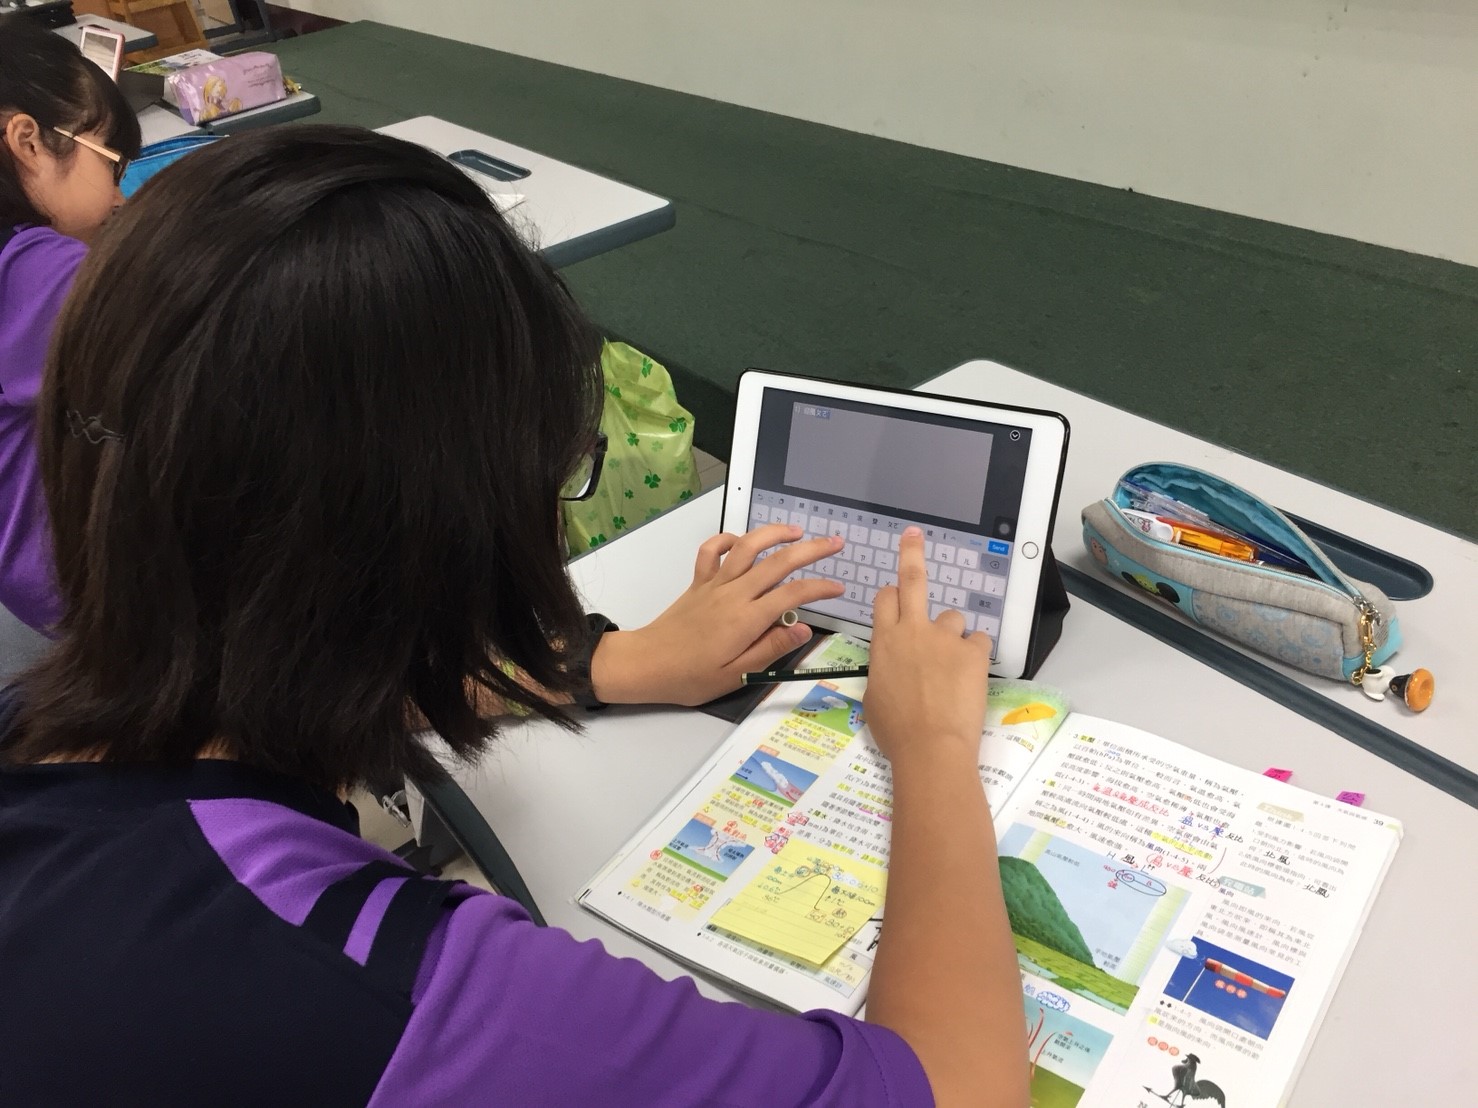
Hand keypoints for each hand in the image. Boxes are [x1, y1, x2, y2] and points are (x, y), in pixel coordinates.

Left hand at [590, 524, 845, 705]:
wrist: (647, 664)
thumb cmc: (690, 676)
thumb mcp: (736, 675)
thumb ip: (771, 649)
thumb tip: (802, 629)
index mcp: (746, 619)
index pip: (793, 594)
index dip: (820, 588)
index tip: (838, 588)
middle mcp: (733, 594)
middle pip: (778, 562)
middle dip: (811, 549)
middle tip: (834, 543)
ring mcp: (715, 584)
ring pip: (748, 546)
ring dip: (774, 533)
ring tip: (797, 531)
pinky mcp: (699, 582)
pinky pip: (712, 551)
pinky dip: (728, 539)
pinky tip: (743, 541)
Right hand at [864, 527, 991, 773]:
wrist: (930, 746)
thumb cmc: (894, 730)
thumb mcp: (874, 697)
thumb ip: (885, 670)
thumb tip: (893, 668)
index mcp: (884, 641)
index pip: (886, 599)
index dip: (892, 595)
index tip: (896, 596)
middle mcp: (913, 630)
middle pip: (914, 579)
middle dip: (912, 554)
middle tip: (914, 535)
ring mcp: (946, 638)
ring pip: (953, 618)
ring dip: (952, 634)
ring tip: (952, 665)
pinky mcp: (974, 651)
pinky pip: (978, 641)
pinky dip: (975, 654)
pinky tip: (971, 676)